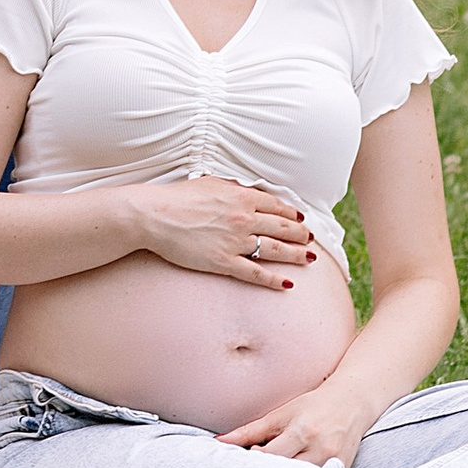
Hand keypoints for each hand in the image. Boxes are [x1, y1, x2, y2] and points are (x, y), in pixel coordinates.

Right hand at [134, 178, 316, 285]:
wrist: (155, 215)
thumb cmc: (178, 197)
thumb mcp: (209, 183)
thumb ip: (232, 188)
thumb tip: (248, 192)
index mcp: (240, 196)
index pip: (275, 206)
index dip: (292, 214)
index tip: (301, 219)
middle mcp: (243, 218)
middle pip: (282, 228)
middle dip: (301, 234)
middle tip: (311, 240)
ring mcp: (236, 241)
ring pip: (275, 250)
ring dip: (296, 255)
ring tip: (310, 259)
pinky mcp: (225, 261)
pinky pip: (256, 273)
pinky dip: (274, 280)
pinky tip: (287, 284)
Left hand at [218, 376, 381, 464]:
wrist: (350, 403)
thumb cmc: (311, 406)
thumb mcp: (279, 414)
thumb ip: (250, 430)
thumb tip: (221, 441)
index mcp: (300, 431)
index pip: (271, 457)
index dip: (255, 463)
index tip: (243, 464)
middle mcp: (318, 449)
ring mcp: (332, 463)